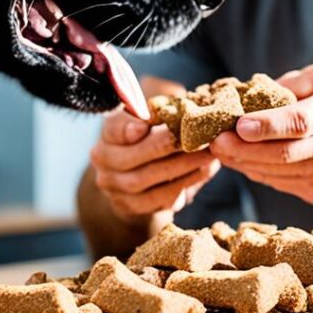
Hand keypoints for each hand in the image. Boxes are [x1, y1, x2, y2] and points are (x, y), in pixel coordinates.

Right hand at [90, 106, 220, 221]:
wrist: (138, 174)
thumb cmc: (151, 136)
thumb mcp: (152, 118)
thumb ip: (161, 112)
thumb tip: (180, 105)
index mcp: (108, 132)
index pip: (114, 128)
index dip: (129, 127)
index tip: (150, 122)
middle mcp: (104, 160)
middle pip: (132, 156)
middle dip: (166, 147)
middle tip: (196, 138)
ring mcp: (114, 187)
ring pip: (146, 179)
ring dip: (181, 167)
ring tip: (208, 155)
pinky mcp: (130, 207)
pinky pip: (157, 198)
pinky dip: (183, 184)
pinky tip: (203, 171)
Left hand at [209, 63, 312, 206]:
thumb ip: (290, 84)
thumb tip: (247, 98)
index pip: (303, 121)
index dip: (268, 126)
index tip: (238, 126)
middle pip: (287, 155)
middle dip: (245, 150)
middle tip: (216, 142)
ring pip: (284, 175)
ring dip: (247, 165)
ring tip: (222, 152)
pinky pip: (288, 186)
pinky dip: (263, 175)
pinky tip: (245, 163)